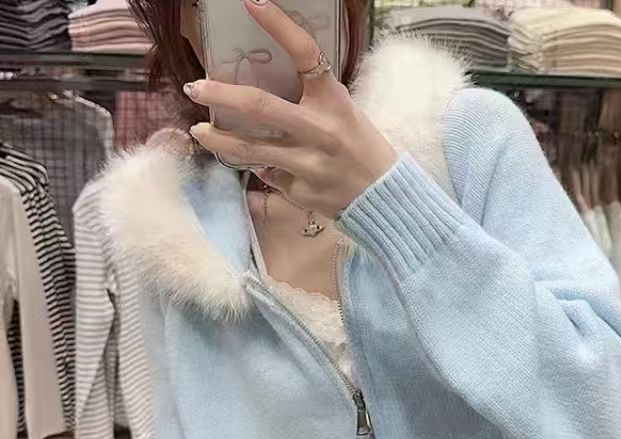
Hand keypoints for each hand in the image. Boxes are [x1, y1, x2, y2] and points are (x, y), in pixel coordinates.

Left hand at [184, 0, 397, 218]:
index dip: (278, 25)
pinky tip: (263, 166)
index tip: (252, 2)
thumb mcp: (344, 112)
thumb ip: (310, 100)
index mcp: (334, 101)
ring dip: (218, 140)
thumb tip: (261, 92)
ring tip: (200, 131)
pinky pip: (269, 176)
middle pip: (258, 107)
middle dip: (220, 95)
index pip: (305, 53)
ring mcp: (307, 164)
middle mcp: (319, 130)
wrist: (384, 197)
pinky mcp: (300, 191)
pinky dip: (262, 168)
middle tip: (196, 87)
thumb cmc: (362, 148)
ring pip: (250, 149)